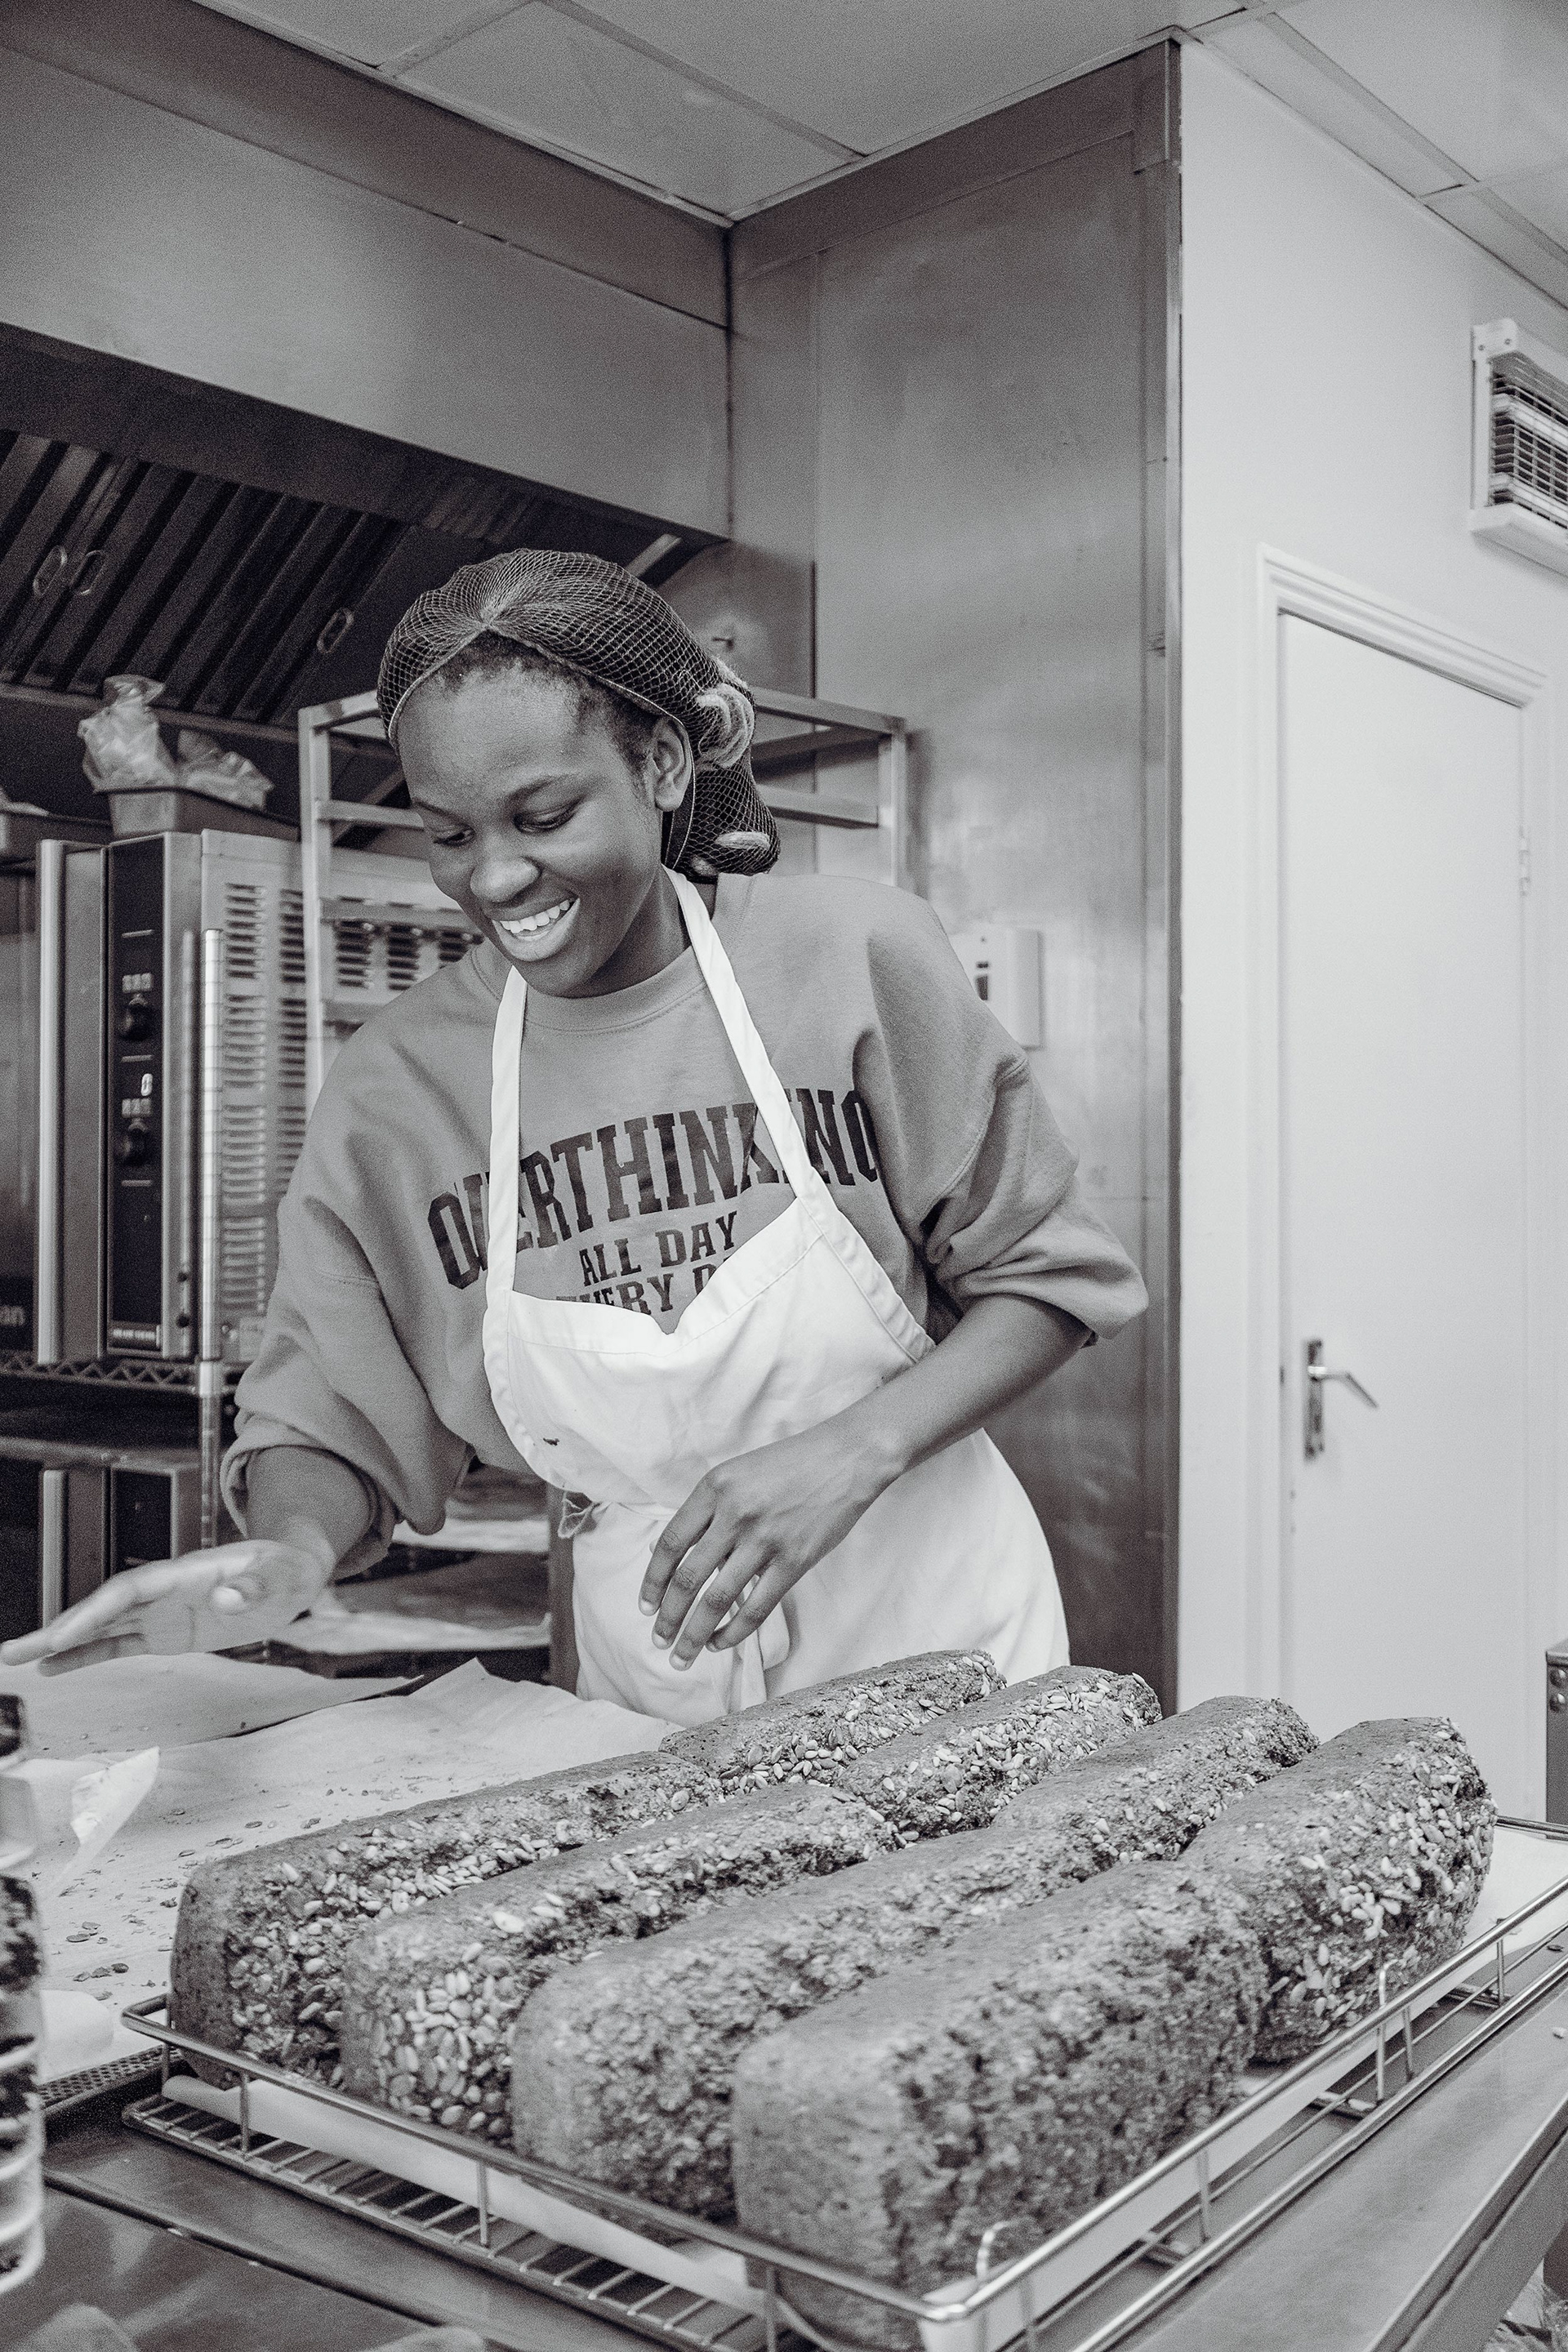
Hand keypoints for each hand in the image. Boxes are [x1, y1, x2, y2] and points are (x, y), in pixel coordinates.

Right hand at [0, 1540, 333, 1673]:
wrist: (291, 1573)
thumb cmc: (287, 1569)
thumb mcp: (283, 1578)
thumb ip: (256, 1588)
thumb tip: (225, 1597)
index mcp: (188, 1572)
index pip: (132, 1589)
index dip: (95, 1610)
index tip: (62, 1634)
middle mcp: (165, 1589)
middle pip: (104, 1607)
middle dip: (59, 1627)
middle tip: (14, 1651)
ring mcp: (161, 1610)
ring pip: (103, 1626)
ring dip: (60, 1641)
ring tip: (17, 1658)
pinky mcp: (165, 1632)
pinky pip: (119, 1645)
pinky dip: (87, 1656)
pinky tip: (54, 1668)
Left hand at [640, 1425, 892, 1667]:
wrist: (847, 1458)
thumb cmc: (789, 1465)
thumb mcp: (737, 1474)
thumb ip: (706, 1510)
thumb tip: (669, 1554)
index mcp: (715, 1487)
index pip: (670, 1543)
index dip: (652, 1580)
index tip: (645, 1606)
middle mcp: (735, 1513)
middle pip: (688, 1578)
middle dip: (668, 1617)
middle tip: (658, 1641)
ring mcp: (765, 1539)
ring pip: (717, 1600)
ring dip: (694, 1634)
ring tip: (682, 1656)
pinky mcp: (794, 1560)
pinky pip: (756, 1607)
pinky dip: (734, 1631)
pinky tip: (719, 1642)